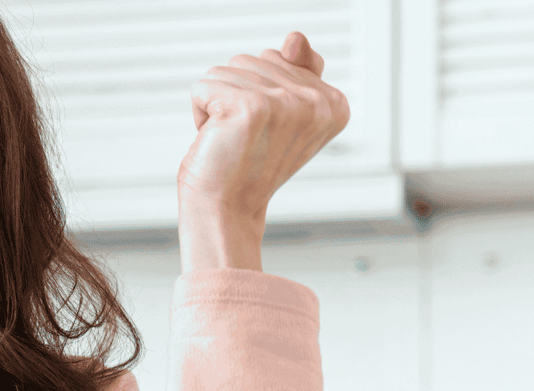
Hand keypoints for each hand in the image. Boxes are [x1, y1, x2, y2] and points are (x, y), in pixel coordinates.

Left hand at [177, 32, 349, 271]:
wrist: (227, 210)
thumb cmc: (249, 165)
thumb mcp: (279, 114)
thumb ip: (295, 71)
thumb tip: (294, 38)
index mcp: (334, 103)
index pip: (280, 57)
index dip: (260, 92)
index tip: (267, 132)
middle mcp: (317, 102)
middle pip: (253, 59)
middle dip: (237, 94)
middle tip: (246, 138)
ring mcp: (285, 103)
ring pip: (226, 70)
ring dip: (217, 104)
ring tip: (232, 140)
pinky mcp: (250, 108)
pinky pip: (204, 85)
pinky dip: (199, 112)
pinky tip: (216, 140)